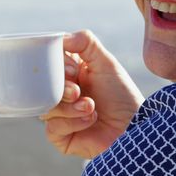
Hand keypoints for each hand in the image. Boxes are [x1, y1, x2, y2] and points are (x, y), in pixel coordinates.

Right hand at [40, 30, 144, 159]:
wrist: (134, 127)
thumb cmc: (121, 95)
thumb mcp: (106, 62)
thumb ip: (85, 42)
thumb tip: (60, 38)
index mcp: (69, 73)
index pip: (47, 64)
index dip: (55, 66)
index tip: (73, 70)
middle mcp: (61, 93)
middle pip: (42, 86)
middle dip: (61, 88)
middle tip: (77, 91)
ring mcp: (60, 115)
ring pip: (45, 107)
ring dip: (69, 107)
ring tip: (90, 106)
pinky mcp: (61, 137)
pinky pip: (52, 128)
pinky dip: (72, 122)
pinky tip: (90, 120)